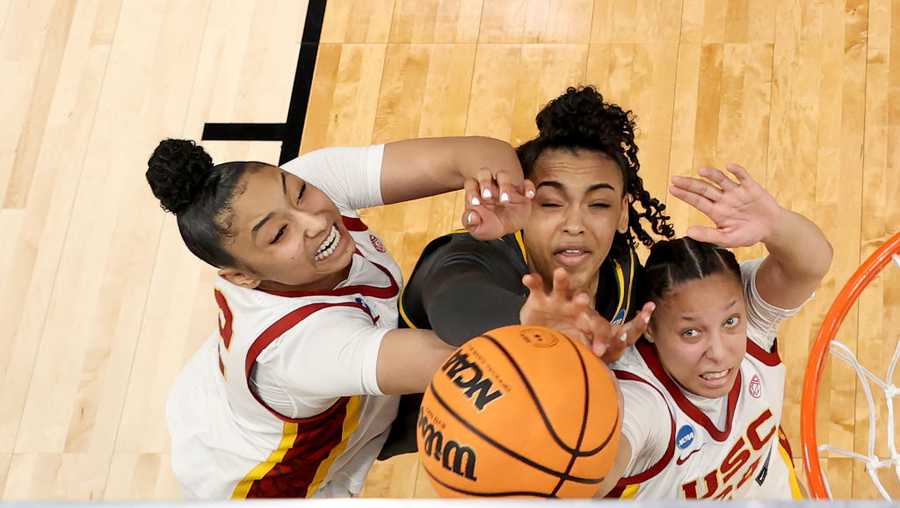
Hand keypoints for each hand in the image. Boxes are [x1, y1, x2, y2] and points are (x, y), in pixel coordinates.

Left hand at [462, 169, 534, 239]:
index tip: (475, 203)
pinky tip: (528, 196)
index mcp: (476, 192)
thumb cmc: (488, 225)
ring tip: (505, 200)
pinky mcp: (520, 192)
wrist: (507, 229)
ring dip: (504, 185)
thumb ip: (469, 222)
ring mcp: (505, 187)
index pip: (470, 183)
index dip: (471, 191)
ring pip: (503, 175)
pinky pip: (526, 183)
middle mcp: (490, 186)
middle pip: (484, 173)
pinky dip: (528, 188)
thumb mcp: (477, 229)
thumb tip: (471, 216)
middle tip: (487, 196)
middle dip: (485, 182)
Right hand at [519, 269, 654, 361]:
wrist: (539, 337)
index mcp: (587, 322)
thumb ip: (591, 356)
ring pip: (561, 288)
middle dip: (582, 300)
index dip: (601, 337)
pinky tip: (528, 279)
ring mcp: (556, 302)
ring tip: (560, 273)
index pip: (599, 326)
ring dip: (561, 280)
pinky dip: (532, 282)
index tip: (597, 352)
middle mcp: (574, 309)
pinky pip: (535, 287)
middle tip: (584, 299)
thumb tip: (606, 371)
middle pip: (582, 301)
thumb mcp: (578, 350)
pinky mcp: (538, 298)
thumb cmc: (564, 342)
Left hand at [670, 164, 783, 247]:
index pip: (697, 201)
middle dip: (690, 184)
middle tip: (675, 178)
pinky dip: (737, 172)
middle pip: (704, 189)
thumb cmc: (748, 234)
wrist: (771, 228)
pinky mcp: (751, 187)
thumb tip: (688, 232)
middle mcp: (723, 199)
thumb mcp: (728, 239)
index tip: (671, 188)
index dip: (684, 195)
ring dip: (712, 175)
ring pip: (721, 180)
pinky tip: (730, 167)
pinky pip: (743, 177)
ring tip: (701, 171)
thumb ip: (709, 235)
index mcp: (716, 211)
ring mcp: (736, 192)